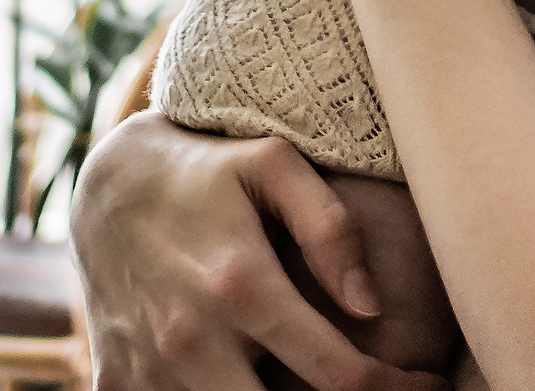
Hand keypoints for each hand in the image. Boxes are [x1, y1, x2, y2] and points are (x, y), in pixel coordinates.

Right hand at [72, 114, 450, 390]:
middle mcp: (190, 338)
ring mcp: (149, 367)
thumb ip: (331, 229)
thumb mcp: (273, 166)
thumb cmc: (208, 170)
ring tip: (308, 380)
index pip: (340, 377)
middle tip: (368, 387)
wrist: (106, 183)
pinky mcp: (116, 381)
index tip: (428, 384)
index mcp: (240, 285)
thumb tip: (371, 306)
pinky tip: (249, 379)